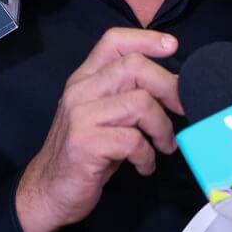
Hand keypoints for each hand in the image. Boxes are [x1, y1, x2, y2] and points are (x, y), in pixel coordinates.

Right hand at [16, 27, 180, 231]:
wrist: (48, 192)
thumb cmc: (86, 154)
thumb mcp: (104, 116)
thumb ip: (127, 94)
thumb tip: (175, 87)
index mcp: (85, 79)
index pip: (113, 41)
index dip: (146, 38)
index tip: (172, 47)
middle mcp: (80, 91)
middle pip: (134, 66)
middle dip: (169, 87)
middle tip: (183, 109)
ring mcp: (80, 116)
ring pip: (140, 103)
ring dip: (162, 127)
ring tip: (164, 145)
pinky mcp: (85, 144)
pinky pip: (133, 140)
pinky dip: (147, 155)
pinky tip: (145, 165)